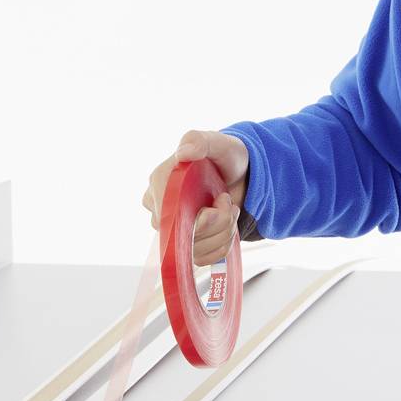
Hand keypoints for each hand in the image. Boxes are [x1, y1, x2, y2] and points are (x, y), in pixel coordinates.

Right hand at [143, 130, 250, 265]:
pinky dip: (222, 244)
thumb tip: (183, 153)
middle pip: (182, 235)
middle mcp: (160, 209)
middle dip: (217, 222)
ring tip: (230, 210)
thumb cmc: (224, 158)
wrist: (241, 177)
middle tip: (228, 203)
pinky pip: (202, 258)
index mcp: (159, 183)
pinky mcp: (185, 245)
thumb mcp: (217, 143)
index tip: (221, 198)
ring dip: (223, 232)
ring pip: (195, 249)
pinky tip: (227, 225)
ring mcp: (172, 229)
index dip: (199, 216)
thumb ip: (199, 141)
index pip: (169, 214)